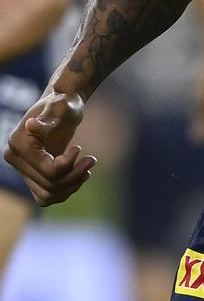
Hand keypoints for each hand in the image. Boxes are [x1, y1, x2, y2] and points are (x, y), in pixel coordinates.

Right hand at [3, 91, 96, 205]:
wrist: (62, 106)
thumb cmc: (64, 104)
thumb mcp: (61, 108)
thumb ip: (48, 120)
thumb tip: (31, 125)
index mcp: (18, 143)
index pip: (48, 171)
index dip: (69, 165)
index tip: (79, 148)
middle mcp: (15, 159)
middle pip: (49, 185)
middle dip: (75, 175)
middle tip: (91, 160)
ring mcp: (22, 169)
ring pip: (48, 195)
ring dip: (72, 185)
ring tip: (87, 167)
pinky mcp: (32, 176)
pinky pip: (47, 196)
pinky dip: (65, 190)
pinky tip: (80, 176)